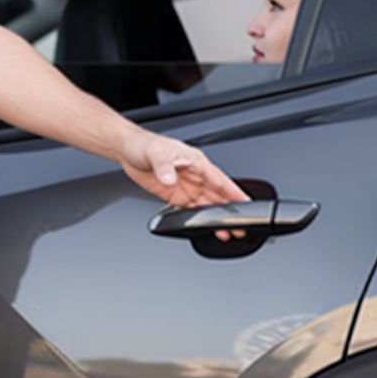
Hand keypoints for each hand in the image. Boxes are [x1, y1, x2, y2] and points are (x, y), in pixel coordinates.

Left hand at [119, 130, 249, 239]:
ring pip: (206, 206)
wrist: (128, 151)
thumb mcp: (156, 152)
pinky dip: (198, 220)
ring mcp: (186, 187)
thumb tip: (170, 180)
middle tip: (240, 227)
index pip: (221, 181)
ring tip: (227, 233)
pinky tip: (204, 228)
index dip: (235, 194)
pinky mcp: (175, 196)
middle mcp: (195, 176)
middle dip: (230, 212)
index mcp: (196, 163)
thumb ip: (165, 167)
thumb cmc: (144, 144)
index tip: (248, 205)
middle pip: (218, 197)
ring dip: (215, 219)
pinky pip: (190, 210)